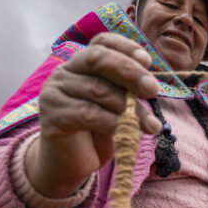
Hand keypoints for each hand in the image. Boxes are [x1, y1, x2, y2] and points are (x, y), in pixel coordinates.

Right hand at [26, 33, 162, 197]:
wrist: (68, 165)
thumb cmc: (96, 133)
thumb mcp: (116, 108)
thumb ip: (127, 92)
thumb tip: (150, 85)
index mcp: (81, 64)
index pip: (101, 42)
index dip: (125, 47)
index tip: (148, 61)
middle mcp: (64, 72)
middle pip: (98, 59)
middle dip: (130, 72)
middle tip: (153, 90)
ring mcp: (55, 92)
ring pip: (99, 90)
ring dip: (130, 108)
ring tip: (151, 125)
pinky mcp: (53, 116)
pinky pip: (89, 114)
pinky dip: (114, 123)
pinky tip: (129, 134)